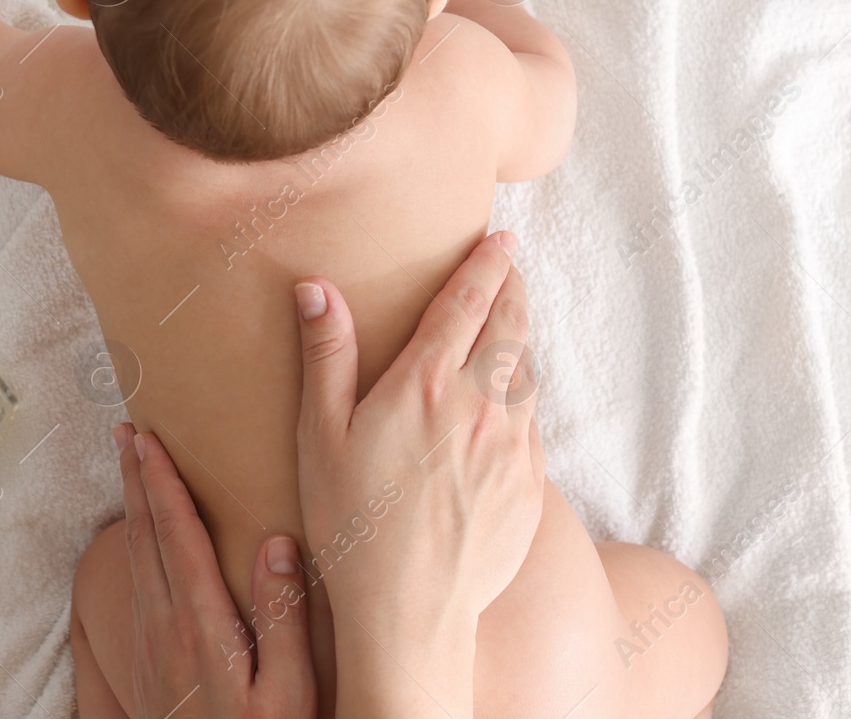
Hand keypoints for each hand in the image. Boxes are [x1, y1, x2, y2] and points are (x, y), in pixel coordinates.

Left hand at [115, 423, 315, 718]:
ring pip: (135, 559)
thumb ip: (283, 617)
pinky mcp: (149, 665)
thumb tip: (278, 543)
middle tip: (123, 430)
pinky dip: (135, 548)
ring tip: (127, 468)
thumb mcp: (290, 693)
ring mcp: (153, 647)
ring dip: (131, 507)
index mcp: (202, 626)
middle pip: (144, 537)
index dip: (162, 483)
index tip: (148, 438)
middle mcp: (167, 628)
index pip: (177, 536)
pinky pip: (136, 587)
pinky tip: (139, 542)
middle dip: (135, 479)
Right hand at [294, 230, 544, 711]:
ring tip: (510, 328)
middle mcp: (482, 405)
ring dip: (522, 341)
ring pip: (529, 373)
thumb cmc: (352, 524)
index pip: (469, 302)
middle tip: (512, 269)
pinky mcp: (532, 485)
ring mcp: (514, 446)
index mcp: (428, 384)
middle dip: (513, 290)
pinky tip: (509, 404)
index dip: (487, 263)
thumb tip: (316, 288)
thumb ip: (327, 356)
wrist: (411, 612)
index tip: (501, 239)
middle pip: (513, 326)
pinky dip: (524, 397)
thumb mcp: (321, 436)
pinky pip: (534, 423)